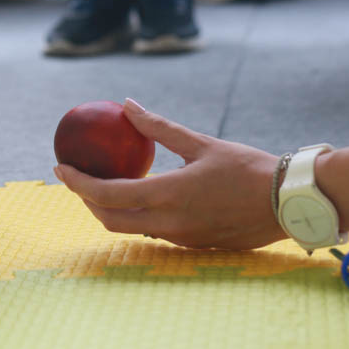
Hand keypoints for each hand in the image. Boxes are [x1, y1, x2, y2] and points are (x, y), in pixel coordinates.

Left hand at [54, 99, 285, 249]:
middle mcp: (170, 223)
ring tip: (103, 184)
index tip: (60, 168)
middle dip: (87, 201)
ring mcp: (182, 239)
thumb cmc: (248, 167)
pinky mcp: (194, 245)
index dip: (78, 183)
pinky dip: (138, 215)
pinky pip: (155, 232)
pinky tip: (141, 196)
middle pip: (111, 220)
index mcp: (169, 195)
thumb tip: (127, 104)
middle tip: (77, 179)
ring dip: (111, 210)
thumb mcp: (200, 142)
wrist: (288, 203)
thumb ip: (159, 127)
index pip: (107, 194)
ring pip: (132, 229)